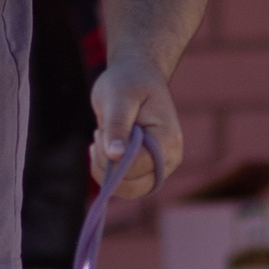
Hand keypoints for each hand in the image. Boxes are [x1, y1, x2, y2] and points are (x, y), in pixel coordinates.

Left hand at [89, 57, 181, 197]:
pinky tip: (103, 145)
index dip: (113, 157)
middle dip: (107, 166)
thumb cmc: (128, 83)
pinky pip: (123, 185)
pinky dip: (106, 170)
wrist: (136, 78)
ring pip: (127, 190)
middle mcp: (168, 159)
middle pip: (134, 186)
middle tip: (100, 134)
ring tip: (103, 137)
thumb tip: (115, 156)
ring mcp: (158, 168)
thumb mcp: (119, 97)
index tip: (101, 132)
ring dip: (105, 169)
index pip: (138, 166)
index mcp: (167, 140)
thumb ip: (117, 125)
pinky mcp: (146, 171)